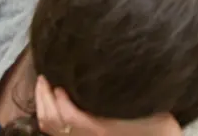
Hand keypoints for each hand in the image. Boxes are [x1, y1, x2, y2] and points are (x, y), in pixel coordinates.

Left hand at [35, 76, 181, 135]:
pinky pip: (55, 132)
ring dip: (43, 106)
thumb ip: (125, 92)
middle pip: (51, 121)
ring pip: (50, 128)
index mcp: (99, 129)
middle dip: (43, 98)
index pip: (68, 115)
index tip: (57, 79)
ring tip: (44, 86)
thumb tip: (114, 68)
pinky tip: (53, 102)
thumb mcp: (143, 106)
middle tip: (43, 77)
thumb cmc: (154, 128)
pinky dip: (48, 115)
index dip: (57, 97)